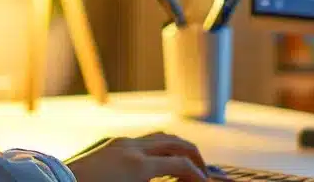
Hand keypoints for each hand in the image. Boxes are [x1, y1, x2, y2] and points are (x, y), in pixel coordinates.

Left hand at [64, 132, 218, 180]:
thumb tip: (175, 181)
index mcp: (138, 166)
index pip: (181, 165)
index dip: (198, 175)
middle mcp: (132, 148)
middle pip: (176, 142)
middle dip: (194, 155)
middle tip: (202, 170)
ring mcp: (121, 143)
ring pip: (160, 136)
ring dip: (178, 147)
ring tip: (186, 162)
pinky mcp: (111, 143)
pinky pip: (144, 139)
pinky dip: (160, 146)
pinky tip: (160, 160)